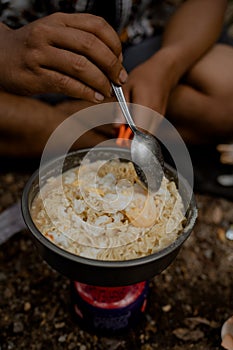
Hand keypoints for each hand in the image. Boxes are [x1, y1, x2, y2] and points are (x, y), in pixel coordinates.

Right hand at [0, 13, 126, 101]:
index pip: (96, 25)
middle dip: (112, 65)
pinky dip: (86, 92)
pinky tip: (94, 97)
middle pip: (91, 45)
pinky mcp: (34, 75)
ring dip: (100, 81)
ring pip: (80, 65)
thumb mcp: (55, 35)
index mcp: (59, 20)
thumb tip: (113, 61)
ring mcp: (40, 53)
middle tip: (119, 79)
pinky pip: (67, 84)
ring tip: (108, 91)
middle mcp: (49, 33)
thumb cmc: (33, 49)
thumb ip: (80, 42)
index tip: (120, 60)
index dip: (114, 43)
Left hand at [119, 50, 178, 130]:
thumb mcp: (125, 88)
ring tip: (125, 126)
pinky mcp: (160, 119)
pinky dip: (140, 131)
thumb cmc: (143, 77)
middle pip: (142, 137)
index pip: (138, 131)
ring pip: (146, 136)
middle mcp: (155, 114)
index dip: (127, 138)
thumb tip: (116, 126)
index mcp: (145, 106)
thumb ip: (120, 108)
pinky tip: (133, 122)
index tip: (118, 137)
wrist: (164, 71)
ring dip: (135, 135)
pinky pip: (150, 130)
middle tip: (119, 132)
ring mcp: (159, 117)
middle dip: (129, 138)